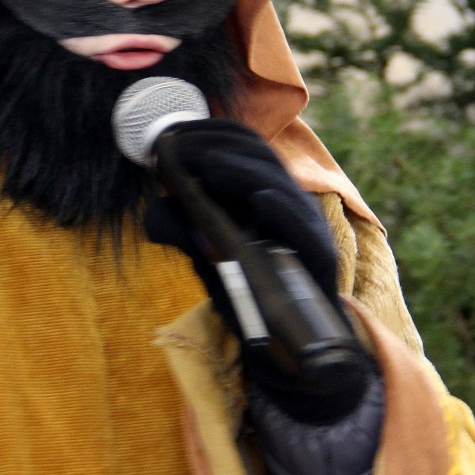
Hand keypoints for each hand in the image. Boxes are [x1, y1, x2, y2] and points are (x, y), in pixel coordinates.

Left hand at [142, 118, 340, 314]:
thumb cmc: (246, 291)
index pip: (243, 145)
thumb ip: (184, 230)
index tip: (172, 135)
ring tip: (208, 165)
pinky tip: (261, 199)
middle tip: (182, 148)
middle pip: (258, 157)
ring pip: (278, 185)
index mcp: (262, 192)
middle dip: (218, 148)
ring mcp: (305, 226)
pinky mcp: (320, 255)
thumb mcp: (205, 255)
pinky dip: (283, 211)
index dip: (210, 133)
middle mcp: (286, 202)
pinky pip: (303, 227)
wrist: (285, 340)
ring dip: (242, 172)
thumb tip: (154, 207)